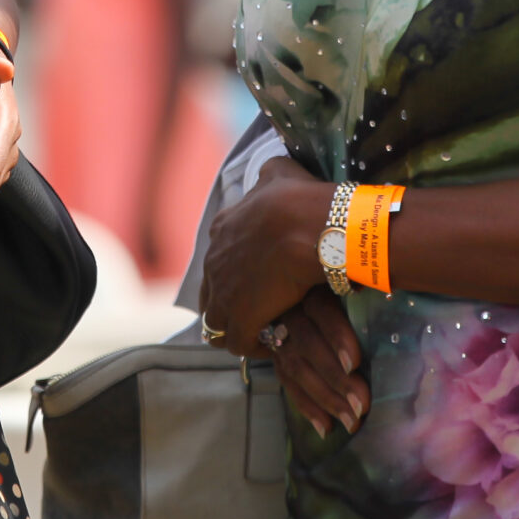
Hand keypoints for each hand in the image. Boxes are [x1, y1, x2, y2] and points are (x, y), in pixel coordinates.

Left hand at [200, 156, 327, 350]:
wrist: (308, 226)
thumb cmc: (300, 200)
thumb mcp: (279, 174)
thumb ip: (270, 175)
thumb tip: (270, 173)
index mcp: (223, 228)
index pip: (218, 259)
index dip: (235, 273)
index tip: (258, 281)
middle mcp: (214, 259)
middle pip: (211, 292)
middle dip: (231, 304)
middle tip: (259, 311)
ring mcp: (222, 290)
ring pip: (216, 321)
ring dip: (237, 328)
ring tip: (263, 332)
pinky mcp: (237, 315)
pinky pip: (235, 341)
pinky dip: (252, 345)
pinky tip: (273, 342)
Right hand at [262, 288, 368, 437]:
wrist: (292, 281)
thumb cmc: (343, 284)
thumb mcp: (349, 279)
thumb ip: (367, 286)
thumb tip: (398, 298)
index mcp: (310, 286)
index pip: (320, 310)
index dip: (336, 336)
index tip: (354, 363)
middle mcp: (289, 308)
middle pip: (307, 345)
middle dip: (334, 378)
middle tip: (361, 406)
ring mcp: (277, 331)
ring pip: (294, 367)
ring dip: (324, 398)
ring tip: (350, 423)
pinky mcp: (273, 352)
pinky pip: (286, 382)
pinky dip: (306, 407)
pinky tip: (325, 427)